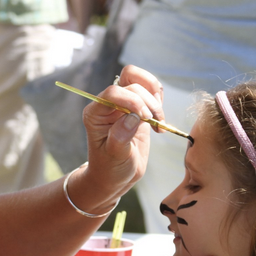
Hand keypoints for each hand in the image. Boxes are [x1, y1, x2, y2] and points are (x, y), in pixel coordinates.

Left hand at [82, 65, 163, 198]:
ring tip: (159, 120)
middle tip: (156, 123)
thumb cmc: (110, 168)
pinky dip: (159, 100)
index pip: (113, 92)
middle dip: (147, 101)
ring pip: (140, 80)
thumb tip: (132, 117)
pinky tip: (159, 120)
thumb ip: (120, 137)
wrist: (116, 176)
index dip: (132, 100)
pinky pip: (150, 90)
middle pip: (130, 82)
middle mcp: (108, 104)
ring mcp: (123, 103)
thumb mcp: (114, 157)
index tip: (145, 118)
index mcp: (95, 113)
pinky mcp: (137, 107)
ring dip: (155, 97)